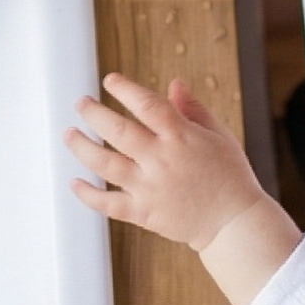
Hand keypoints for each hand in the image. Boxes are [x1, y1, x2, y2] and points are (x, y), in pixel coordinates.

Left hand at [66, 75, 267, 248]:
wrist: (235, 224)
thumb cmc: (229, 176)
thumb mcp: (218, 135)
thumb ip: (192, 109)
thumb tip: (173, 84)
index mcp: (182, 137)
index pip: (147, 105)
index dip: (125, 89)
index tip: (110, 80)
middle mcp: (161, 160)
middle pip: (117, 131)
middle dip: (93, 113)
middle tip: (80, 103)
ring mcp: (150, 188)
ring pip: (105, 164)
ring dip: (81, 147)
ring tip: (69, 134)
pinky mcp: (144, 213)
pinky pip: (108, 204)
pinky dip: (87, 194)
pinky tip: (75, 181)